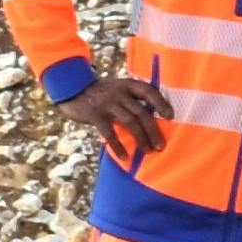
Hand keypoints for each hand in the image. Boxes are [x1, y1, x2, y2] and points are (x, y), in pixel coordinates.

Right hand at [53, 62, 173, 150]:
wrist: (71, 88)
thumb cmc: (99, 93)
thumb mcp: (116, 88)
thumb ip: (130, 99)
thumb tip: (150, 119)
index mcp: (126, 85)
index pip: (148, 91)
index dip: (161, 103)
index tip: (170, 116)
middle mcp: (119, 93)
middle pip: (141, 112)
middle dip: (153, 131)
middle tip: (160, 146)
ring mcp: (107, 103)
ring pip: (130, 122)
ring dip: (141, 139)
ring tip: (148, 151)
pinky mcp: (95, 115)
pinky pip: (110, 133)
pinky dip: (118, 146)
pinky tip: (124, 156)